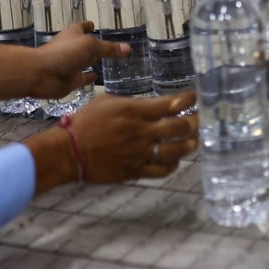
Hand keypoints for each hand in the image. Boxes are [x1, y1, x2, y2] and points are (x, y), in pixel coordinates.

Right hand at [25, 91, 197, 193]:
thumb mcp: (108, 101)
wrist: (68, 151)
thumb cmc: (86, 121)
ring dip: (189, 145)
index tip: (195, 97)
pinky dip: (173, 165)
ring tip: (194, 141)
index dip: (188, 100)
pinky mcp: (134, 171)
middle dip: (195, 122)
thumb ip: (134, 103)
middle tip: (200, 120)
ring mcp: (139, 153)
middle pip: (179, 127)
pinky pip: (162, 170)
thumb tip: (153, 104)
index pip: (171, 104)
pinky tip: (175, 160)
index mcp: (134, 111)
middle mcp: (141, 132)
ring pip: (175, 150)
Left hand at [31, 21, 130, 98]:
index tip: (93, 24)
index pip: (81, 27)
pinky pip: (83, 78)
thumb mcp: (90, 46)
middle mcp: (71, 49)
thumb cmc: (63, 53)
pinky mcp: (70, 80)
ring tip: (108, 61)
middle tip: (109, 45)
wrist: (41, 75)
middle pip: (84, 45)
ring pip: (85, 62)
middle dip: (94, 45)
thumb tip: (128, 48)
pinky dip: (89, 77)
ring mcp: (70, 65)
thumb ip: (109, 48)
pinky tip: (97, 76)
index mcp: (73, 35)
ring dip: (93, 61)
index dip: (87, 26)